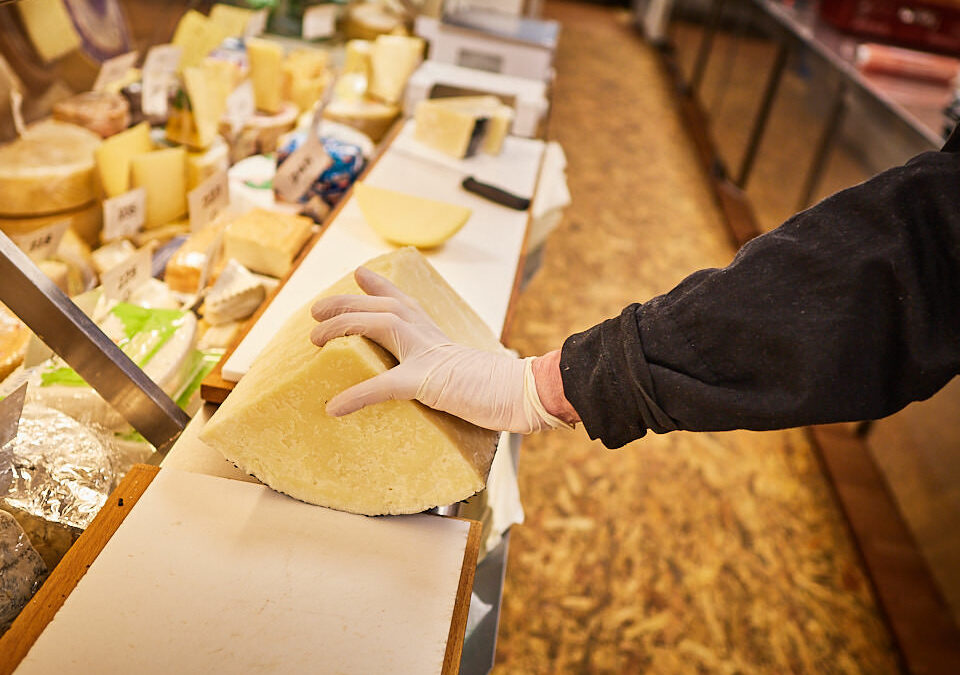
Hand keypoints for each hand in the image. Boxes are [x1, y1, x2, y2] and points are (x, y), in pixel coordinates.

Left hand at [309, 267, 573, 432]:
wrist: (525, 394)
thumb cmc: (501, 390)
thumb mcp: (466, 374)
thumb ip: (448, 371)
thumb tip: (444, 380)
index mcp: (438, 335)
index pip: (404, 301)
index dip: (379, 287)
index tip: (359, 275)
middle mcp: (430, 336)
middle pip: (382, 306)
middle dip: (345, 303)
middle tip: (315, 310)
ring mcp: (428, 355)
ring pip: (378, 325)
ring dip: (343, 326)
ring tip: (313, 340)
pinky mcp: (428, 380)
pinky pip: (384, 385)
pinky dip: (357, 394)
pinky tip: (335, 406)